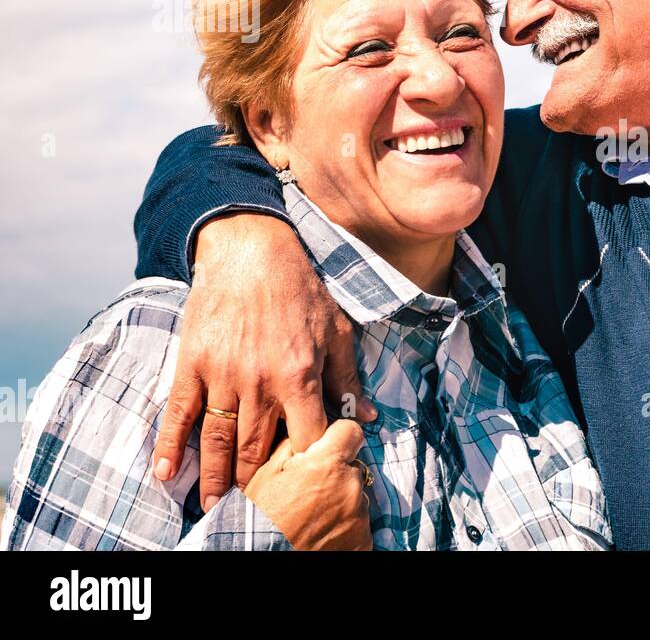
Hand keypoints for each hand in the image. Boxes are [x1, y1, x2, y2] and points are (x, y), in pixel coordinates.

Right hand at [152, 212, 376, 509]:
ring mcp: (221, 375)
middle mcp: (260, 382)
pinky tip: (167, 473)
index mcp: (299, 376)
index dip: (307, 466)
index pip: (307, 437)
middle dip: (258, 485)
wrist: (250, 249)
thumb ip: (348, 378)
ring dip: (217, 477)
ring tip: (214, 507)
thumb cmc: (300, 289)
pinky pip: (178, 412)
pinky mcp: (191, 364)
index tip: (306, 489)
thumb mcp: (336, 330)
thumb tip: (369, 416)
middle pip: (258, 449)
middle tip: (256, 513)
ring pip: (219, 440)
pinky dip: (170, 445)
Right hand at [245, 419, 372, 550]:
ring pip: (356, 497)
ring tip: (313, 519)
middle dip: (336, 476)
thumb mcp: (267, 474)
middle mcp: (350, 486)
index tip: (329, 450)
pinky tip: (322, 534)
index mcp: (328, 463)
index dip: (339, 438)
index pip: (351, 432)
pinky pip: (360, 525)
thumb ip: (294, 447)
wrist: (259, 556)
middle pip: (353, 468)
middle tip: (311, 494)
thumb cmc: (258, 518)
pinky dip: (345, 528)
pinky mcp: (364, 540)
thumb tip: (309, 436)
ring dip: (341, 503)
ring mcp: (360, 516)